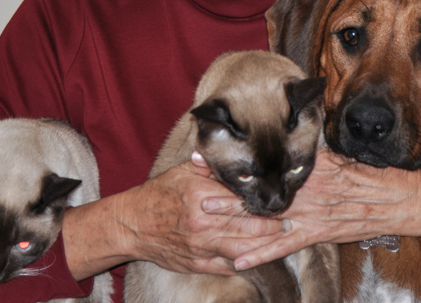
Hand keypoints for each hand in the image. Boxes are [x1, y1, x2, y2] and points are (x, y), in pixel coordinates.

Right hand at [122, 155, 285, 273]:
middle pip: (246, 225)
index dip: (262, 200)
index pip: (240, 198)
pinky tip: (257, 259)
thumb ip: (208, 165)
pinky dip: (243, 263)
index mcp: (200, 194)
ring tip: (279, 240)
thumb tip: (232, 155)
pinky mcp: (196, 263)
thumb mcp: (181, 172)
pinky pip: (226, 266)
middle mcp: (202, 221)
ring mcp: (200, 245)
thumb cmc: (158, 194)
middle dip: (270, 224)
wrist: (132, 225)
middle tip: (288, 220)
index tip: (279, 199)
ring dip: (262, 245)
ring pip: (241, 248)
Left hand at [201, 149, 420, 269]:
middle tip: (190, 184)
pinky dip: (259, 254)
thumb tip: (287, 137)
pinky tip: (235, 259)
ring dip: (232, 217)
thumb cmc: (370, 174)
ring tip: (201, 215)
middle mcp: (303, 185)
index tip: (202, 155)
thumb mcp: (337, 154)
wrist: (397, 198)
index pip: (261, 160)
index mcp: (306, 163)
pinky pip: (283, 246)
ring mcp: (309, 211)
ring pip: (263, 215)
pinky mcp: (316, 233)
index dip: (230, 159)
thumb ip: (310, 150)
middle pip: (256, 186)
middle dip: (221, 185)